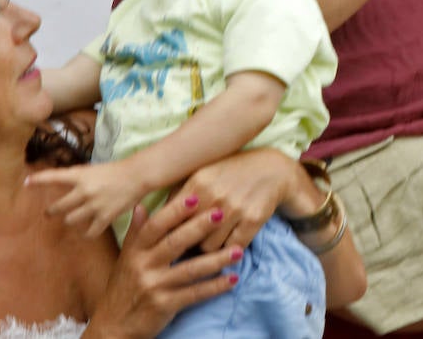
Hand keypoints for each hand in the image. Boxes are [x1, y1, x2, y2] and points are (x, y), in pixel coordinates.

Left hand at [28, 159, 145, 238]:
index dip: (38, 180)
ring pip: (70, 220)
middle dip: (52, 212)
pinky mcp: (104, 217)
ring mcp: (94, 205)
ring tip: (72, 219)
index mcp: (81, 176)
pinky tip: (86, 232)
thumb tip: (61, 183)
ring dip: (70, 220)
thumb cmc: (115, 171)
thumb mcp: (93, 170)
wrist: (137, 176)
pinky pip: (89, 233)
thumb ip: (78, 179)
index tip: (26, 183)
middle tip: (50, 213)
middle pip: (58, 207)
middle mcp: (84, 191)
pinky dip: (86, 234)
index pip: (54, 177)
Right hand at [85, 197, 241, 338]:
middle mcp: (143, 266)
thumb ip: (136, 233)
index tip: (195, 197)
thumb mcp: (126, 259)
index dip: (174, 211)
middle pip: (174, 243)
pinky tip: (232, 279)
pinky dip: (214, 287)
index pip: (155, 226)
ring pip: (189, 269)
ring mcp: (154, 287)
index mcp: (135, 251)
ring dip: (216, 259)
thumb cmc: (123, 287)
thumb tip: (140, 205)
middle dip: (199, 227)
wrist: (114, 327)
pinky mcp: (164, 306)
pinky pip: (194, 294)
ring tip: (238, 250)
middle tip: (222, 213)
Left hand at [174, 148, 295, 252]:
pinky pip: (232, 248)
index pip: (171, 219)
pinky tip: (227, 247)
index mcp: (198, 181)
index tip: (163, 243)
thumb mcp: (202, 174)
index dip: (166, 234)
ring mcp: (235, 208)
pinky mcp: (253, 220)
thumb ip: (177, 194)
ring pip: (208, 247)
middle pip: (187, 236)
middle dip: (184, 246)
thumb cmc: (230, 172)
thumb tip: (150, 219)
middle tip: (181, 252)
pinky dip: (228, 251)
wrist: (272, 169)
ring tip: (209, 245)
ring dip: (208, 249)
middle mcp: (215, 195)